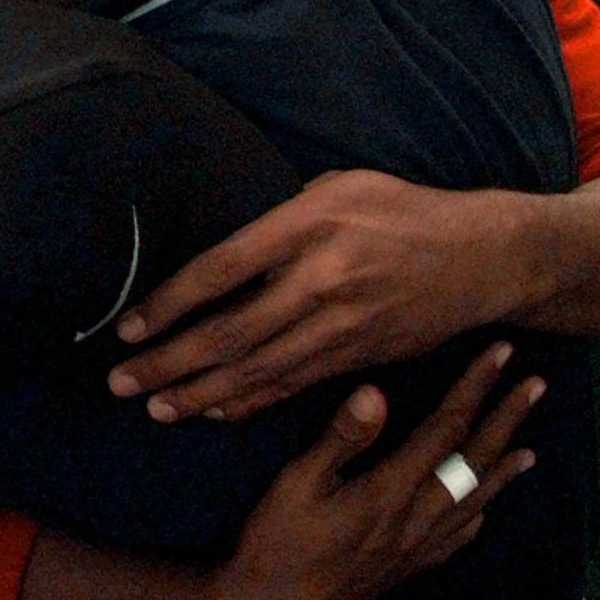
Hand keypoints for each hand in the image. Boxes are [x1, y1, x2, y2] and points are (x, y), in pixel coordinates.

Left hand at [108, 170, 532, 421]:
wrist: (480, 259)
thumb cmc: (403, 210)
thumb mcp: (342, 186)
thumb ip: (283, 217)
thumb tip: (233, 252)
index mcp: (309, 225)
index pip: (221, 269)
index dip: (170, 303)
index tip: (130, 328)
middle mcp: (320, 279)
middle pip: (229, 332)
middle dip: (168, 362)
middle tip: (120, 383)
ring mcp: (341, 326)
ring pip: (256, 370)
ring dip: (199, 394)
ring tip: (154, 408)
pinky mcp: (358, 358)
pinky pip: (291, 386)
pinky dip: (248, 403)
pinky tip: (212, 412)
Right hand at [201, 342, 540, 599]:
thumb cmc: (275, 543)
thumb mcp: (297, 483)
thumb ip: (341, 438)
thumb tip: (377, 391)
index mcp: (391, 492)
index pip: (446, 429)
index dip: (476, 388)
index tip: (501, 355)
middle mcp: (415, 521)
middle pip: (473, 462)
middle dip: (506, 419)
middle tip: (537, 384)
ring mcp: (414, 549)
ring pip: (473, 501)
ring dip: (502, 469)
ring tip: (529, 448)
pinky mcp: (404, 569)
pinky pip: (456, 539)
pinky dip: (477, 516)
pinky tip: (482, 512)